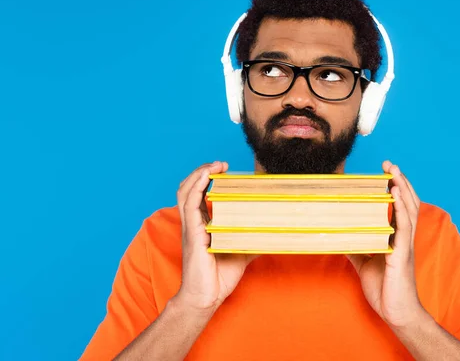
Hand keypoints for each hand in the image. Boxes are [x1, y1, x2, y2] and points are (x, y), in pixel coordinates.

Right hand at [173, 161, 257, 316]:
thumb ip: (251, 241)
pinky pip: (189, 204)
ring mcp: (191, 227)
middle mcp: (193, 223)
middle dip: (203, 171)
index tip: (224, 169)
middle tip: (221, 164)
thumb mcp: (241, 253)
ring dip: (199, 174)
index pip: (200, 195)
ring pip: (185, 191)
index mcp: (202, 225)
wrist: (205, 298)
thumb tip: (271, 234)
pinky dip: (196, 186)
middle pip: (189, 188)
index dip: (208, 179)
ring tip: (214, 165)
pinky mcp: (192, 233)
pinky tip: (205, 177)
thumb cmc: (218, 278)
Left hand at [346, 160, 427, 328]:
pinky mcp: (402, 254)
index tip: (387, 173)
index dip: (396, 189)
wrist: (397, 313)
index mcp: (397, 239)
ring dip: (402, 188)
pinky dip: (401, 208)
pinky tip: (396, 195)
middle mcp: (404, 238)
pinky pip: (404, 227)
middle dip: (400, 182)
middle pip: (407, 203)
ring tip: (394, 172)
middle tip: (389, 164)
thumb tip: (341, 238)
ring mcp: (405, 245)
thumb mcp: (365, 264)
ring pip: (408, 210)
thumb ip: (357, 249)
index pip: (399, 207)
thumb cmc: (385, 289)